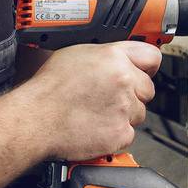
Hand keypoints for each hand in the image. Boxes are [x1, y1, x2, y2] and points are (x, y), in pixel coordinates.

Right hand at [21, 41, 162, 160]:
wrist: (35, 120)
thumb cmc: (48, 89)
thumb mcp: (76, 54)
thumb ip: (107, 55)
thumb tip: (120, 58)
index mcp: (114, 57)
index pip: (151, 58)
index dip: (147, 67)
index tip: (144, 72)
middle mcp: (123, 80)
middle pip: (147, 89)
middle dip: (133, 94)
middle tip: (110, 98)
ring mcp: (124, 108)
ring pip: (139, 113)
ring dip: (124, 115)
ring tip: (98, 113)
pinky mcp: (121, 133)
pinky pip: (129, 133)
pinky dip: (115, 134)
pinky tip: (96, 127)